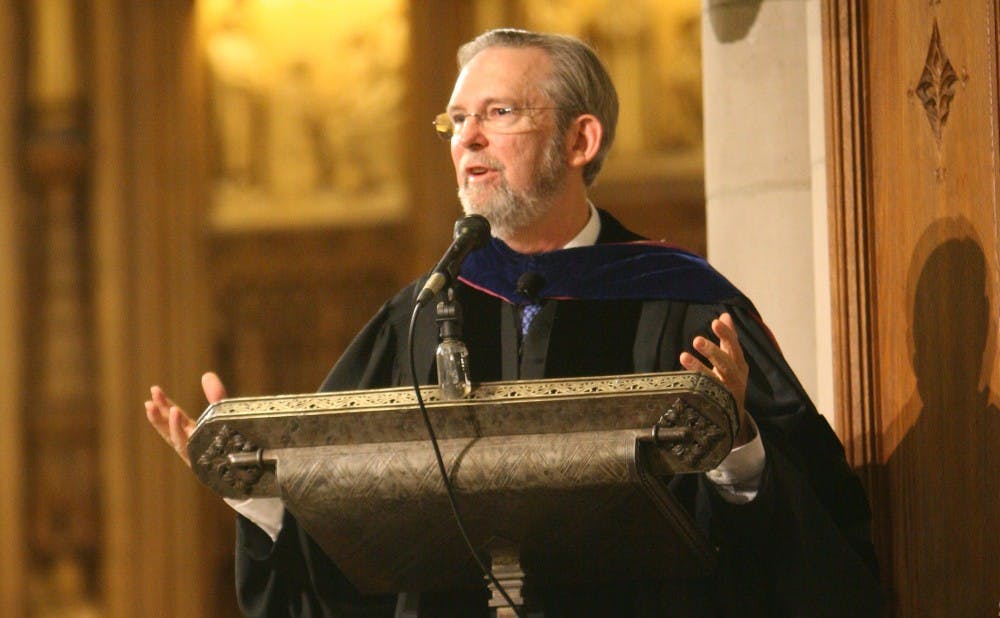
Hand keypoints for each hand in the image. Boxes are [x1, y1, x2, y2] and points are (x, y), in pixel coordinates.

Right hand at [145, 372, 227, 466]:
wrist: (251, 472)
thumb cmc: (235, 444)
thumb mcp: (224, 415)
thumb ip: (216, 396)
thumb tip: (207, 375)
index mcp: (193, 433)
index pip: (173, 417)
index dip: (164, 404)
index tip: (155, 390)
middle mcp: (191, 444)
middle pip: (169, 430)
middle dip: (159, 417)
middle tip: (150, 401)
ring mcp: (197, 456)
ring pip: (179, 443)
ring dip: (174, 428)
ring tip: (172, 410)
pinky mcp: (205, 466)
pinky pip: (194, 454)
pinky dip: (189, 442)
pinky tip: (188, 431)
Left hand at [679, 312, 753, 445]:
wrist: (734, 414)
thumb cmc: (730, 379)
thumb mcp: (731, 359)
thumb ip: (728, 339)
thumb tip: (725, 315)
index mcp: (739, 364)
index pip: (734, 347)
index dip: (726, 335)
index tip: (715, 322)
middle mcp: (736, 378)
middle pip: (726, 363)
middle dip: (713, 351)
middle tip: (697, 340)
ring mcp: (727, 394)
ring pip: (714, 380)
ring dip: (699, 367)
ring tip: (683, 356)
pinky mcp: (717, 406)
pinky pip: (704, 395)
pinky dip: (695, 386)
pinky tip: (683, 379)